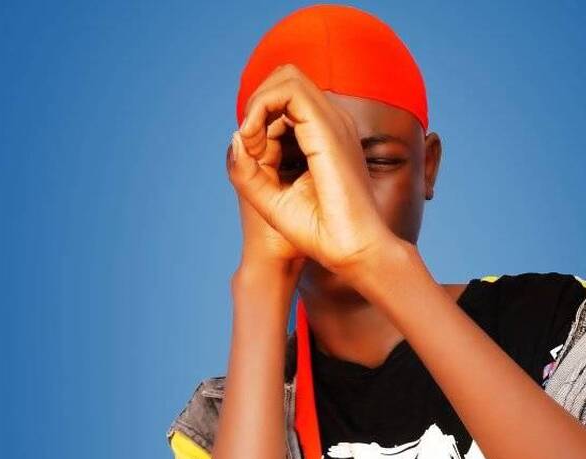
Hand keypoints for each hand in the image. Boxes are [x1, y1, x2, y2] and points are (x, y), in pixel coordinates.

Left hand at [228, 63, 396, 276]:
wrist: (348, 252)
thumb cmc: (317, 234)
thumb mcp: (270, 198)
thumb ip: (248, 169)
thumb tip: (237, 135)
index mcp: (324, 140)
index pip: (282, 106)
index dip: (257, 124)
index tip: (252, 161)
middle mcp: (331, 125)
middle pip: (285, 82)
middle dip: (257, 106)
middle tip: (252, 150)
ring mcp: (333, 123)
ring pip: (286, 78)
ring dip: (257, 105)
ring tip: (254, 147)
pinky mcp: (329, 129)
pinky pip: (289, 90)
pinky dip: (261, 107)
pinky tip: (256, 142)